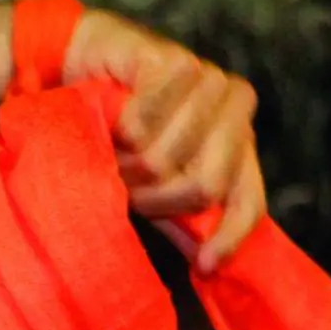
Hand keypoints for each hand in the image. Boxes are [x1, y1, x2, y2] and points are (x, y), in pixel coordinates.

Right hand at [63, 9, 265, 272]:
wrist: (81, 68)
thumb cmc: (119, 132)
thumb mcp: (154, 185)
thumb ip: (185, 219)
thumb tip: (209, 267)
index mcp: (238, 144)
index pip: (249, 200)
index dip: (230, 236)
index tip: (204, 265)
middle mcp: (233, 113)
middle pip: (206, 186)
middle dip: (157, 197)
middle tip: (131, 186)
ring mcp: (208, 83)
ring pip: (164, 160)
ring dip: (127, 163)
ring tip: (115, 148)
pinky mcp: (174, 62)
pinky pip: (141, 128)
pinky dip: (116, 132)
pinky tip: (111, 116)